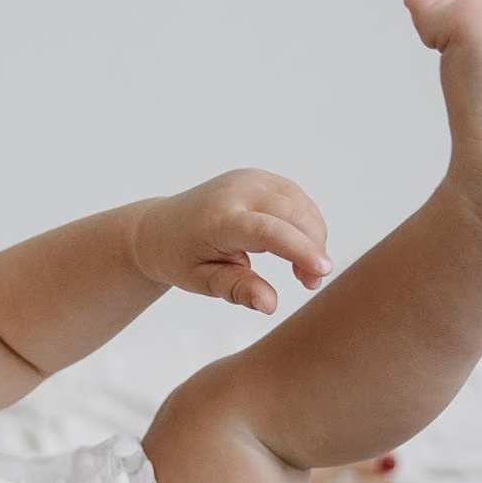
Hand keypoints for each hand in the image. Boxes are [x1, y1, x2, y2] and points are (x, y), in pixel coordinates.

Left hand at [133, 171, 330, 313]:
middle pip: (291, 214)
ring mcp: (249, 179)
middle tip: (311, 283)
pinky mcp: (259, 178)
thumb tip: (270, 305)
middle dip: (312, 248)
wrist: (159, 228)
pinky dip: (306, 223)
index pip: (266, 230)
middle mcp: (236, 191)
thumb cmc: (179, 258)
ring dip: (314, 237)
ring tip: (304, 272)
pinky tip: (300, 248)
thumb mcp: (201, 281)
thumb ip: (237, 290)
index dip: (299, 249)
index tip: (322, 271)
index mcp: (218, 218)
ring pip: (300, 204)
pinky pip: (296, 198)